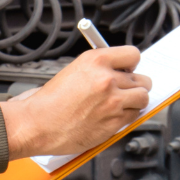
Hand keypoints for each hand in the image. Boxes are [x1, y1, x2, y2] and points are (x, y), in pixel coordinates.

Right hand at [0, 47, 152, 157]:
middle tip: (124, 91)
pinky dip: (127, 117)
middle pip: (142, 79)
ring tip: (120, 105)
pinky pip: (134, 116)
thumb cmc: (49, 102)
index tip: (128, 70)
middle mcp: (107, 79)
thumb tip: (119, 71)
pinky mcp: (114, 122)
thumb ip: (99, 70)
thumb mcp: (73, 71)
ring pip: (142, 98)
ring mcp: (113, 102)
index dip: (131, 64)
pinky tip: (112, 116)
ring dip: (134, 102)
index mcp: (96, 61)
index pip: (133, 55)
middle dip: (135, 85)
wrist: (37, 124)